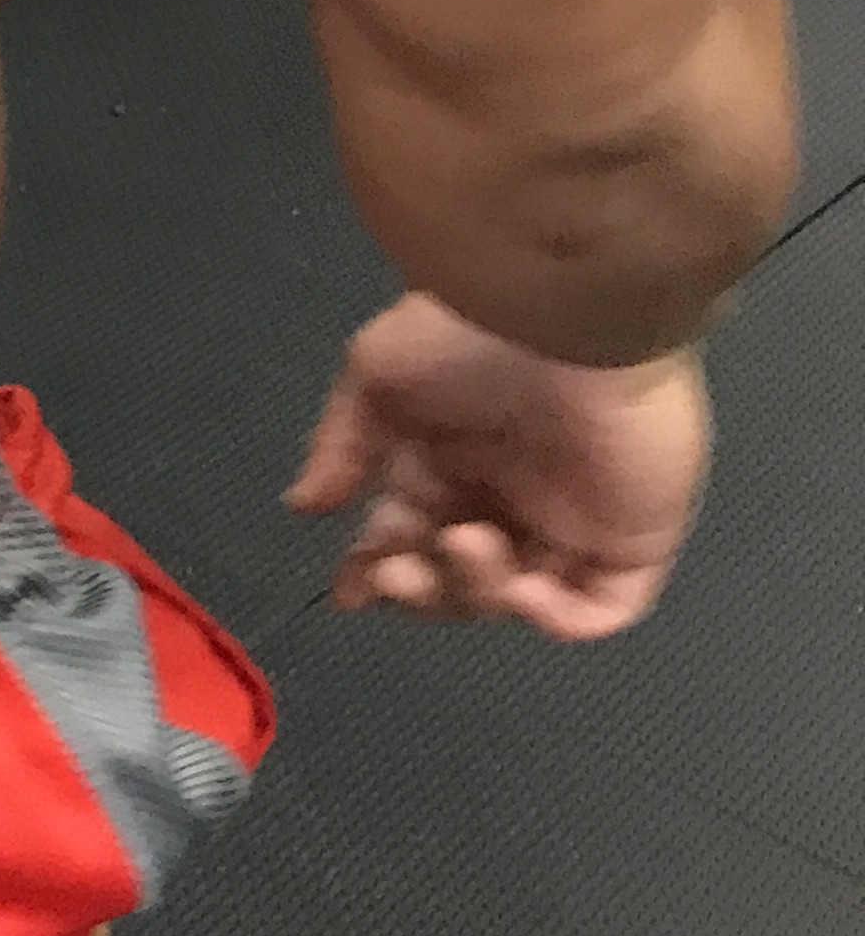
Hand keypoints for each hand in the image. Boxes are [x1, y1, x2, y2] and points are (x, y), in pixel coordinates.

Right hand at [287, 295, 710, 643]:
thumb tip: (304, 507)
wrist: (564, 317)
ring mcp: (571, 523)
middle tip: (398, 572)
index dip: (375, 571)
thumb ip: (341, 446)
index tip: (349, 594)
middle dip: (418, 589)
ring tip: (467, 540)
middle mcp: (505, 497)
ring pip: (516, 599)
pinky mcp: (631, 540)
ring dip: (474, 591)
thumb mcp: (375, 373)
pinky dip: (558, 618)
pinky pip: (599, 608)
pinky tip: (523, 589)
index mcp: (448, 460)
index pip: (408, 538)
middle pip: (454, 581)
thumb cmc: (465, 335)